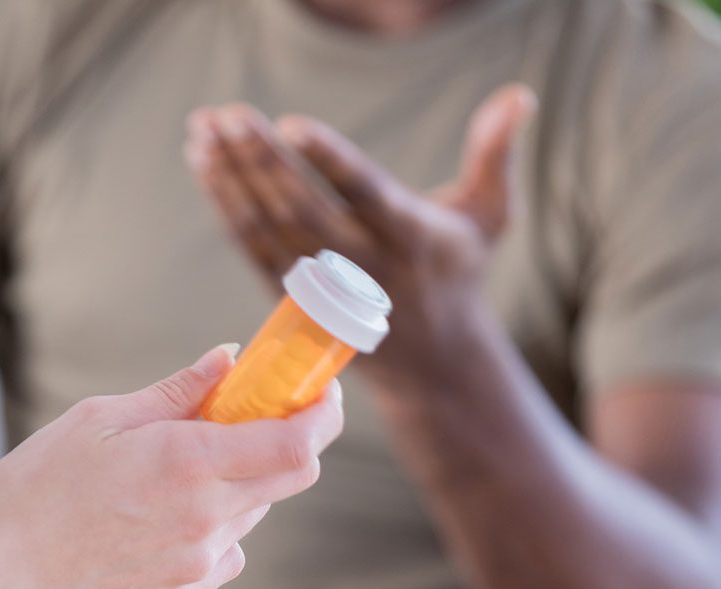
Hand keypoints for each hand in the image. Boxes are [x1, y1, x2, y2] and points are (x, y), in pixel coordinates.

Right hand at [0, 345, 342, 588]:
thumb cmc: (37, 486)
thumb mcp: (101, 417)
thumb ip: (178, 392)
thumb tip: (230, 361)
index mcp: (187, 464)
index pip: (296, 444)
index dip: (321, 415)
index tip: (320, 393)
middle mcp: (204, 519)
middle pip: (290, 479)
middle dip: (284, 441)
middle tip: (254, 416)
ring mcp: (195, 564)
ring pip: (252, 514)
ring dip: (239, 484)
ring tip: (177, 470)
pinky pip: (223, 553)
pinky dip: (212, 527)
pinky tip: (159, 517)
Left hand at [184, 85, 536, 389]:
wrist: (434, 362)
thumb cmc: (459, 272)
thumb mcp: (489, 217)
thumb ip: (495, 155)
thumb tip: (518, 95)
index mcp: (409, 237)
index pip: (364, 194)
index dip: (327, 160)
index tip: (289, 125)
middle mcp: (362, 266)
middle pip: (302, 209)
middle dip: (259, 160)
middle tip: (225, 114)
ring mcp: (321, 287)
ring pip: (268, 229)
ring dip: (231, 179)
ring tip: (202, 132)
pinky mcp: (293, 299)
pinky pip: (251, 248)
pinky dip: (225, 205)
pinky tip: (204, 165)